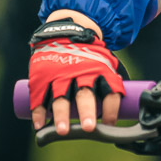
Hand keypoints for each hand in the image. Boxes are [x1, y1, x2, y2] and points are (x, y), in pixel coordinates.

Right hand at [28, 11, 122, 135]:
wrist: (65, 29)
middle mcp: (79, 73)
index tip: (109, 124)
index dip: (111, 109)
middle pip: (84, 95)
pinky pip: (40, 96)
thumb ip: (110, 82)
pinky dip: (38, 111)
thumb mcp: (104, 61)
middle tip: (88, 128)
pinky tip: (39, 125)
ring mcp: (59, 75)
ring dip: (61, 115)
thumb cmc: (89, 53)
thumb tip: (122, 106)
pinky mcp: (43, 76)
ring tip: (62, 130)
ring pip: (60, 97)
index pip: (109, 92)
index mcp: (99, 70)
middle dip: (87, 111)